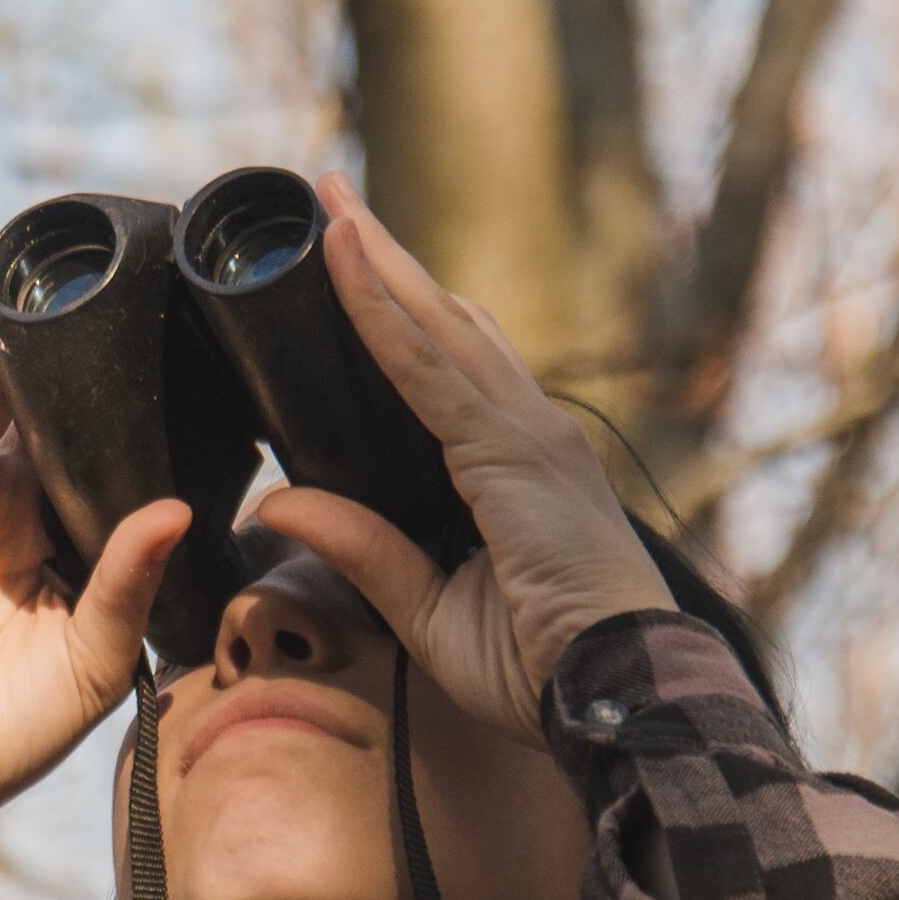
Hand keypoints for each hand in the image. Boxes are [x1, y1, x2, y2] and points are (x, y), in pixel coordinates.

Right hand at [0, 310, 191, 846]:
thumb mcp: (100, 658)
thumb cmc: (5, 734)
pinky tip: (3, 305)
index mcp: (66, 562)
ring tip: (82, 274)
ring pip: (12, 404)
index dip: (144, 429)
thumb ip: (133, 579)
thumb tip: (175, 506)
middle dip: (98, 369)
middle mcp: (19, 521)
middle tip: (156, 300)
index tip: (203, 374)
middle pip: (64, 425)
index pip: (110, 475)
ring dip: (40, 343)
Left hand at [247, 176, 673, 736]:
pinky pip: (432, 366)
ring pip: (441, 324)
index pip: (449, 367)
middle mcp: (531, 432)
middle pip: (447, 322)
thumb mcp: (428, 611)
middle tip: (332, 199)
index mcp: (515, 466)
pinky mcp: (516, 451)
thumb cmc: (543, 670)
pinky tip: (348, 260)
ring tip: (331, 204)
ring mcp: (531, 434)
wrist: (621, 700)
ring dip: (381, 262)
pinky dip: (383, 310)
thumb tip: (277, 501)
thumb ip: (363, 551)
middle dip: (386, 260)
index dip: (398, 309)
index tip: (353, 257)